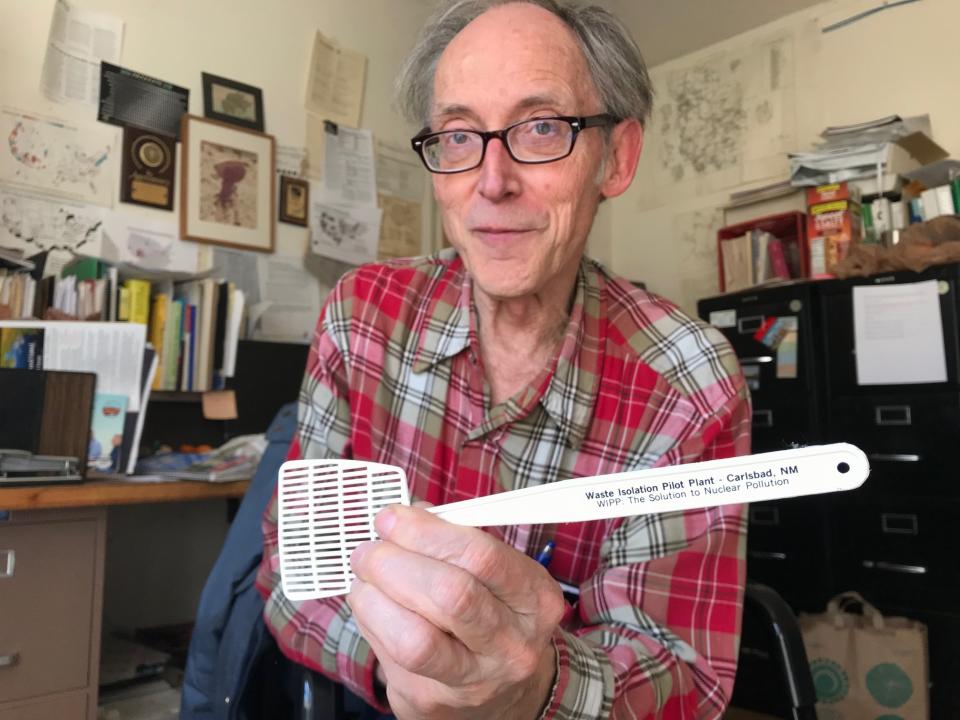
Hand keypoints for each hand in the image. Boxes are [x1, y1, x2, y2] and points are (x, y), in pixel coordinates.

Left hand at [348, 505, 563, 719]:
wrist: (503, 690)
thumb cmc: (493, 614)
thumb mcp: (495, 573)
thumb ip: (454, 539)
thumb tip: (405, 517)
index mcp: (533, 598)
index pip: (481, 556)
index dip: (426, 533)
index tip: (392, 519)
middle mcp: (511, 644)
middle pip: (449, 597)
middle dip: (395, 564)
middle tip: (369, 550)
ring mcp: (472, 681)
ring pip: (414, 640)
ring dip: (373, 598)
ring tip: (364, 578)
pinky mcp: (431, 702)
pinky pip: (390, 657)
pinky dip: (370, 622)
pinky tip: (371, 605)